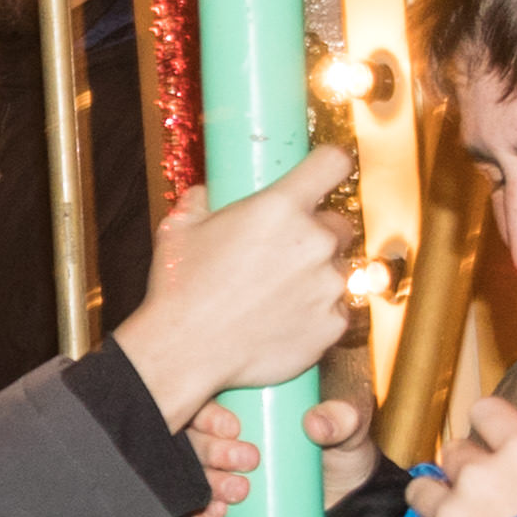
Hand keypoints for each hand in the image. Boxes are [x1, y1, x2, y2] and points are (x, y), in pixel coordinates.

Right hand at [114, 145, 361, 424]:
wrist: (182, 353)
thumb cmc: (178, 291)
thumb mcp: (177, 231)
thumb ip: (199, 203)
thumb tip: (204, 195)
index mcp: (281, 207)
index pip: (332, 164)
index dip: (328, 168)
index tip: (322, 177)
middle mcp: (314, 241)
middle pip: (338, 224)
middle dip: (316, 237)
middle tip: (281, 256)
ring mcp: (328, 285)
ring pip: (337, 270)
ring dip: (316, 278)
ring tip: (275, 297)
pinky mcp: (331, 325)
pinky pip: (335, 312)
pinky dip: (315, 316)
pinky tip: (281, 322)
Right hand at [182, 393, 382, 516]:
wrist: (348, 498)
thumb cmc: (343, 449)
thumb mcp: (350, 426)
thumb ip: (342, 418)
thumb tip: (316, 425)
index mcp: (245, 403)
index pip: (208, 400)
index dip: (210, 413)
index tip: (233, 427)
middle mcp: (222, 435)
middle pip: (192, 438)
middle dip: (210, 451)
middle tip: (247, 460)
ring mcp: (218, 469)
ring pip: (190, 473)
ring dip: (207, 483)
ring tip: (238, 492)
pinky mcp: (220, 500)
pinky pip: (195, 507)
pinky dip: (201, 512)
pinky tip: (217, 513)